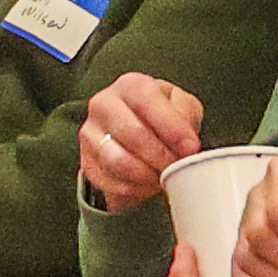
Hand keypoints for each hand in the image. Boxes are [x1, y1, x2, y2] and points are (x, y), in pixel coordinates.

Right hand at [70, 71, 209, 213]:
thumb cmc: (160, 116)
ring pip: (118, 162)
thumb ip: (186, 115)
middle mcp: (104, 104)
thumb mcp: (181, 106)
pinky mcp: (86, 162)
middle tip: (179, 168)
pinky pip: (110, 183)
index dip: (171, 127)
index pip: (147, 102)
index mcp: (130, 85)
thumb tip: (186, 141)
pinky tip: (149, 185)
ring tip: (165, 178)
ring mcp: (90, 134)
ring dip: (148, 175)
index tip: (190, 148)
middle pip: (132, 133)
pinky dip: (135, 190)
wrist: (135, 129)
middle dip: (161, 156)